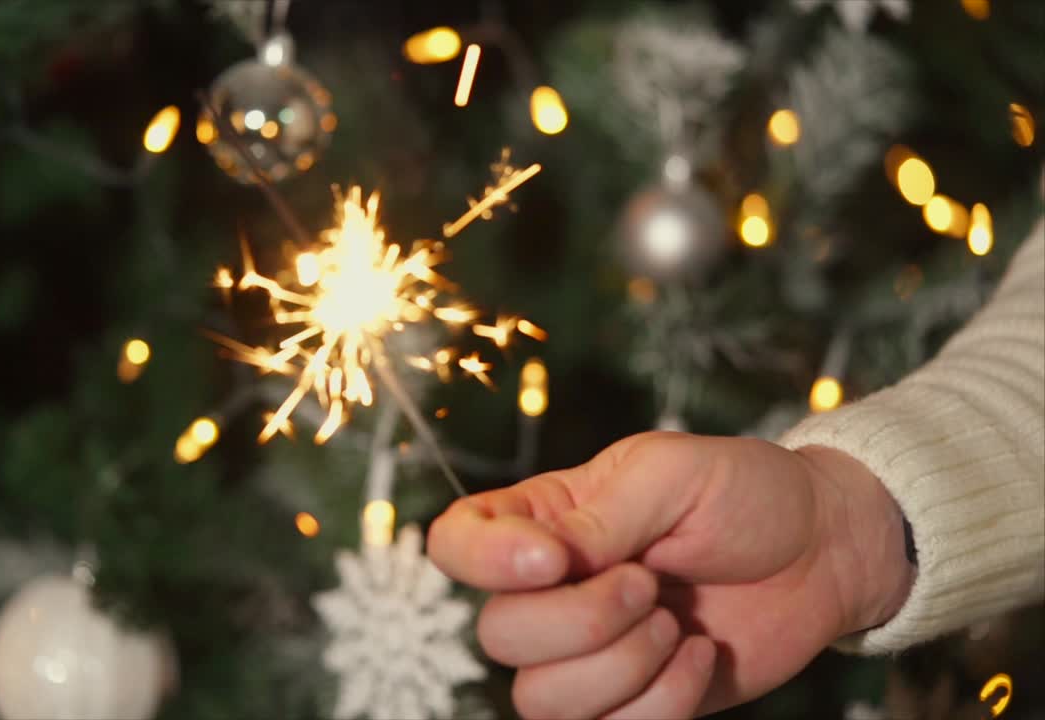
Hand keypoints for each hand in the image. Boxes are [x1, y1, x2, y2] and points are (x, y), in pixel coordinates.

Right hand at [427, 432, 914, 718]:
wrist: (823, 553)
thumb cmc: (744, 494)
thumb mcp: (672, 474)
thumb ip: (600, 515)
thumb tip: (549, 559)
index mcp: (542, 519)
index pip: (455, 544)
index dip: (483, 562)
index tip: (554, 558)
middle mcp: (549, 589)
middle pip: (498, 634)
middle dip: (584, 619)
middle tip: (650, 584)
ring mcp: (586, 653)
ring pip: (540, 698)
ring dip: (621, 666)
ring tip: (675, 623)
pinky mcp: (630, 702)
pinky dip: (660, 703)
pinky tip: (696, 655)